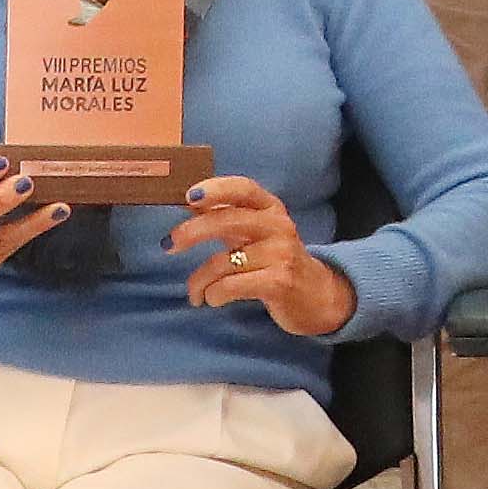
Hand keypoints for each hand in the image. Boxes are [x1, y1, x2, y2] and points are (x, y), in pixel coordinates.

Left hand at [176, 174, 353, 338]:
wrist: (318, 295)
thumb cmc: (277, 261)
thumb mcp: (256, 233)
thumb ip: (227, 217)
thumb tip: (188, 202)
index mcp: (271, 208)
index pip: (243, 188)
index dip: (215, 189)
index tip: (188, 196)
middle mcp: (278, 225)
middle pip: (227, 220)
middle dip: (191, 232)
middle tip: (169, 245)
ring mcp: (280, 254)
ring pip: (223, 261)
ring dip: (199, 280)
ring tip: (195, 293)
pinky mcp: (279, 282)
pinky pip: (231, 285)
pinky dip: (213, 295)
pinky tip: (212, 299)